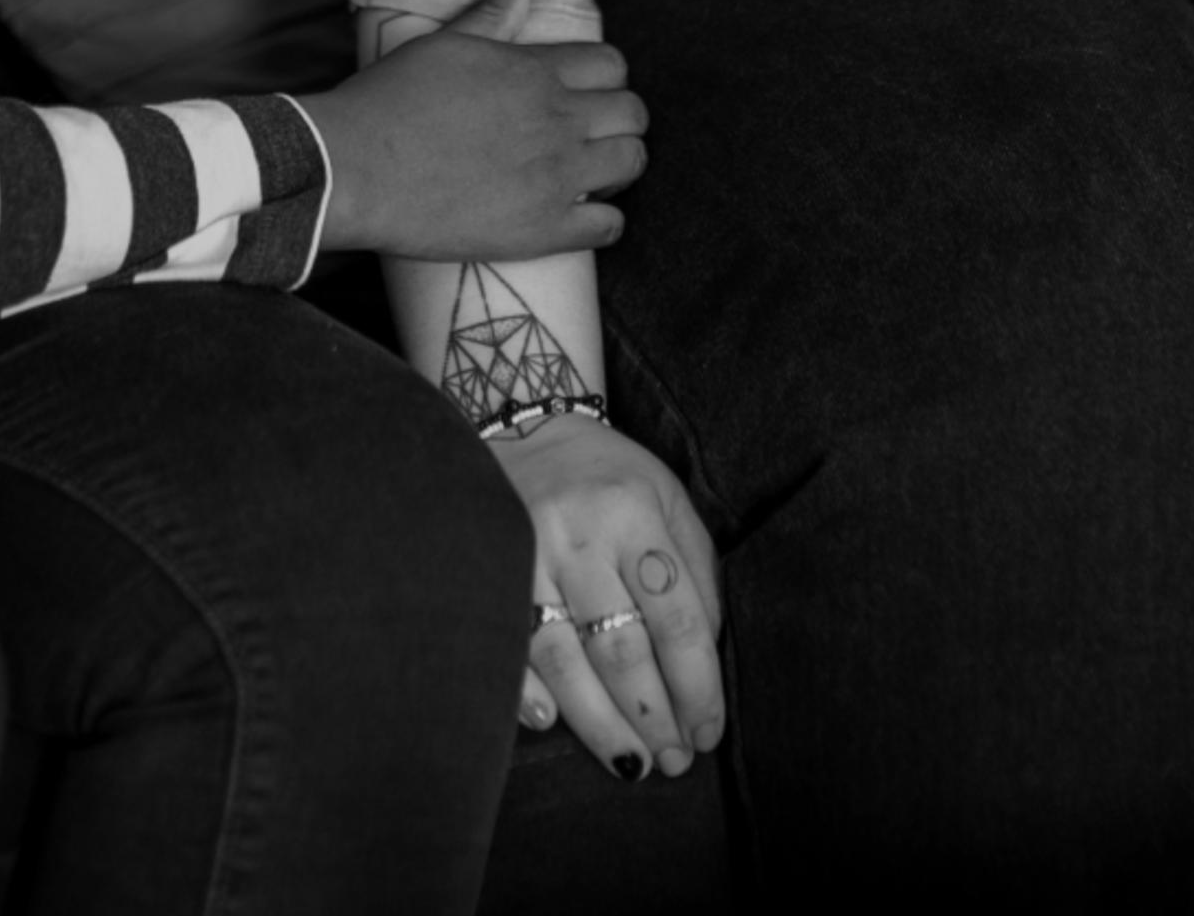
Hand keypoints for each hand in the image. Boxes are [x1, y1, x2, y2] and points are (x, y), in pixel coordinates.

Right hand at [303, 0, 645, 259]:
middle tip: (589, 134)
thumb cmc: (387, 102)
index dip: (604, 79)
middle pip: (633, 112)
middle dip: (619, 120)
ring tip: (588, 173)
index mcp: (533, 72)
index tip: (583, 94)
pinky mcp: (543, 229)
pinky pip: (610, 227)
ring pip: (632, 163)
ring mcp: (554, 176)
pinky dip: (603, 221)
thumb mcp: (441, 45)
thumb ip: (491, 15)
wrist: (352, 170)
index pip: (612, 65)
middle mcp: (555, 120)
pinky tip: (576, 215)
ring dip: (617, 165)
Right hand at [497, 416, 726, 778]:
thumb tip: (702, 664)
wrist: (523, 428)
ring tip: (632, 764)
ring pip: (565, 661)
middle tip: (675, 762)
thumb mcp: (670, 504)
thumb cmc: (612, 480)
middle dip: (653, 717)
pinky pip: (507, 647)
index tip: (708, 732)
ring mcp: (523, 556)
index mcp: (634, 514)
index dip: (696, 686)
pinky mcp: (484, 572)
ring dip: (601, 723)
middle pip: (621, 648)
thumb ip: (694, 575)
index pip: (676, 618)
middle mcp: (578, 535)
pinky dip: (528, 691)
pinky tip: (554, 724)